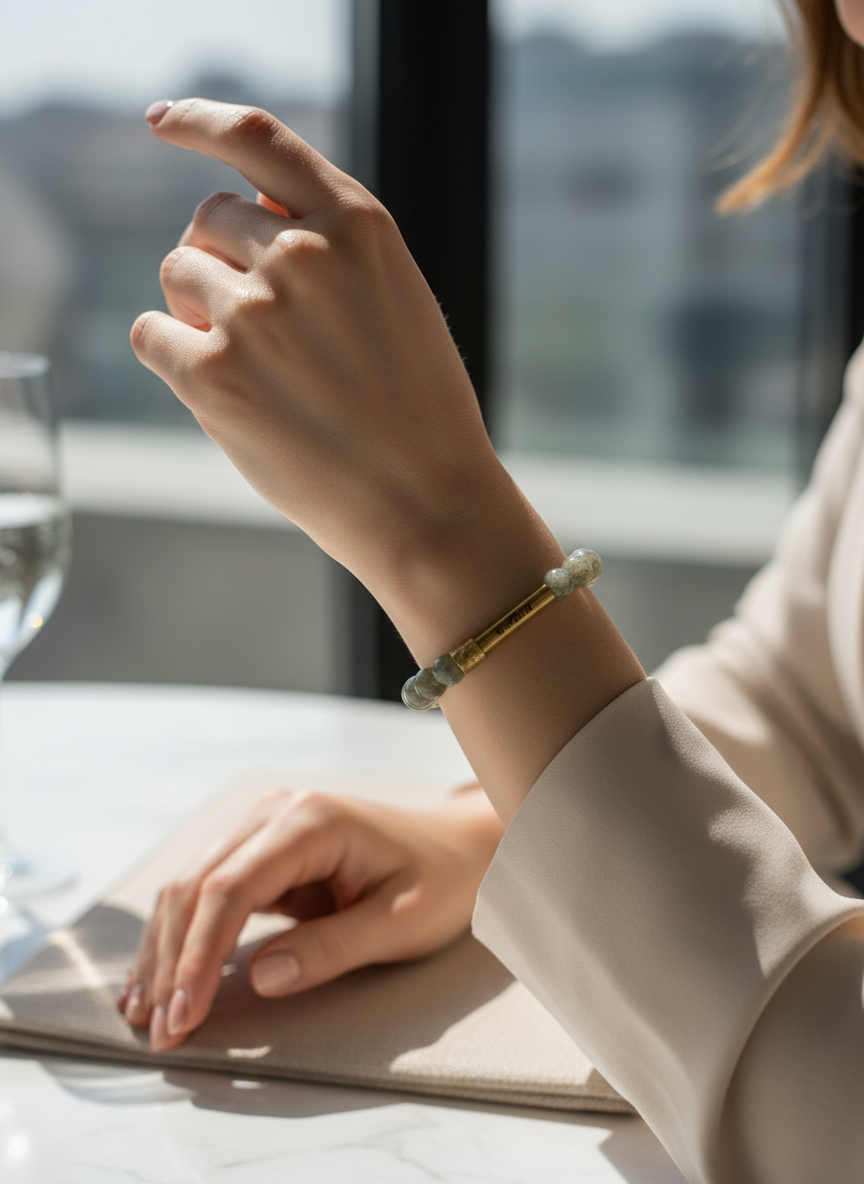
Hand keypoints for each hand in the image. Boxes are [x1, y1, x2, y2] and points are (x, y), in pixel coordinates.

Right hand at [119, 785, 503, 1050]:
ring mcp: (263, 827)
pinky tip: (160, 980)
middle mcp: (275, 813)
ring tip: (145, 1016)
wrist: (458, 844)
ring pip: (190, 889)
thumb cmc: (440, 879)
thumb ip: (334, 948)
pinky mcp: (260, 849)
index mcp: (310, 822)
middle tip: (161, 1033)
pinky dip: (182, 937)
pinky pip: (207, 893)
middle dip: (172, 962)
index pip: (230, 888)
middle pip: (197, 887)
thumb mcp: (402, 922)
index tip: (185, 1015)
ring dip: (165, 952)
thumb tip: (262, 978)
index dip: (199, 955)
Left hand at [133, 98, 643, 822]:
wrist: (427, 504)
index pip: (258, 137)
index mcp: (358, 226)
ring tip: (257, 369)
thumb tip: (251, 215)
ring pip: (177, 274)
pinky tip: (221, 391)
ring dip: (199, 312)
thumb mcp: (398, 300)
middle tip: (258, 327)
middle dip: (220, 262)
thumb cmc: (418, 412)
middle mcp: (303, 254)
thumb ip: (335, 248)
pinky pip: (149, 334)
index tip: (164, 123)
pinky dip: (171, 358)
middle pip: (208, 219)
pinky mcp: (213, 373)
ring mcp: (255, 312)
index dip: (200, 119)